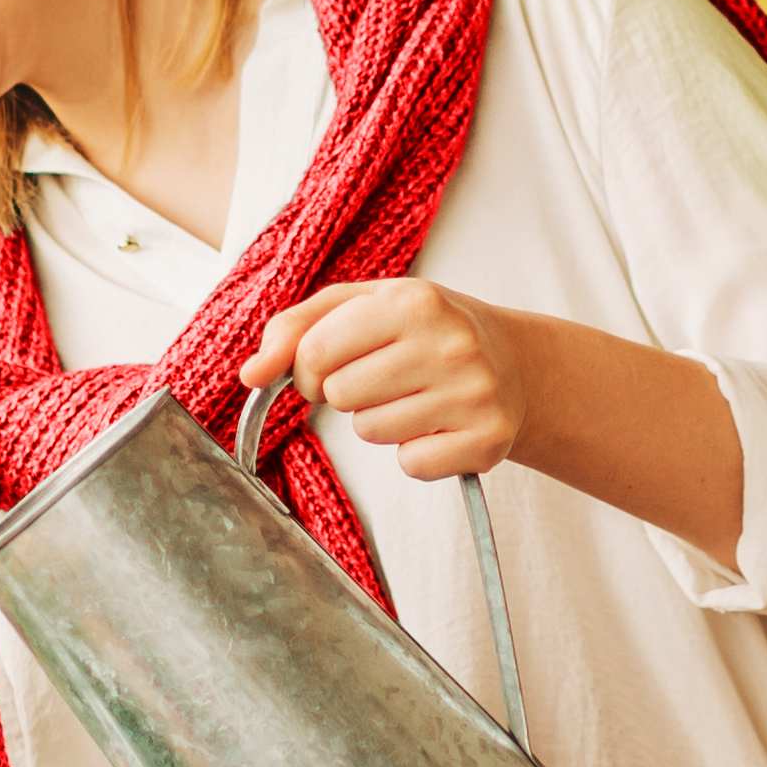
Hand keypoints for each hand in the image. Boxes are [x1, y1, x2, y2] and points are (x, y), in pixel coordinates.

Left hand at [240, 279, 528, 479]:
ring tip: (413, 397)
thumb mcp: (363, 307)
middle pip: (341, 395)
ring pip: (372, 432)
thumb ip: (296, 328)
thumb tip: (250, 374)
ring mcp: (473, 394)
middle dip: (346, 393)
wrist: (516, 363)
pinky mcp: (486, 441)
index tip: (327, 367)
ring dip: (379, 422)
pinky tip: (436, 425)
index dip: (307, 368)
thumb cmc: (424, 331)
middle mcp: (449, 344)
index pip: (316, 350)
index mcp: (413, 300)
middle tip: (381, 379)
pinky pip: (411, 465)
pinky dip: (414, 453)